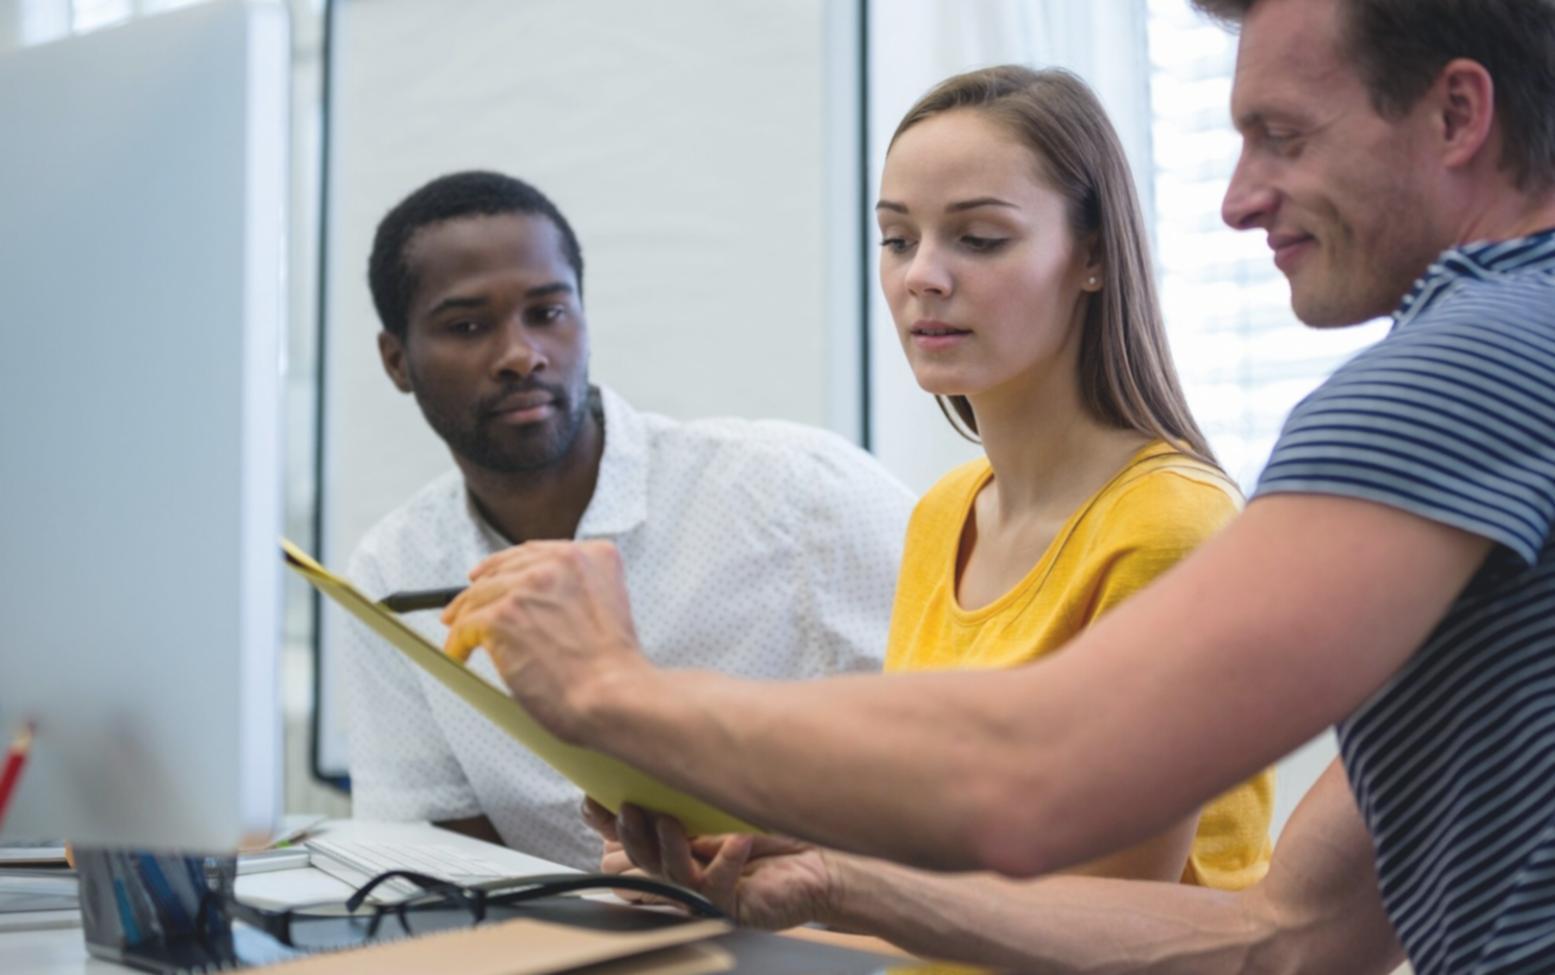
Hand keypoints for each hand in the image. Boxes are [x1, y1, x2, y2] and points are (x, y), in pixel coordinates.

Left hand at [441, 540, 647, 741]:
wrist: (613, 695)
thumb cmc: (615, 670)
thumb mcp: (609, 607)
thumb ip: (577, 593)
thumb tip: (539, 605)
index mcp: (591, 557)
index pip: (534, 553)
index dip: (506, 566)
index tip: (490, 575)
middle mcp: (559, 563)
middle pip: (502, 570)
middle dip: (480, 589)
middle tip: (464, 606)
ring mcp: (527, 588)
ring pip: (479, 596)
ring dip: (464, 617)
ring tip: (456, 632)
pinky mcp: (502, 616)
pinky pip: (467, 625)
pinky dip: (458, 642)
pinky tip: (458, 653)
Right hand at [584, 797, 834, 929]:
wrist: (826, 859)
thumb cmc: (781, 823)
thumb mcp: (732, 790)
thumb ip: (697, 774)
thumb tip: (670, 722)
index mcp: (678, 839)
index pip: (631, 832)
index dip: (608, 820)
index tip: (594, 797)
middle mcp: (686, 867)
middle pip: (642, 857)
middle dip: (630, 833)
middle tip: (627, 807)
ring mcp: (707, 891)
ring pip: (671, 874)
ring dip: (667, 846)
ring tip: (669, 820)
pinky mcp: (733, 906)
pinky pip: (718, 886)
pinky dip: (726, 859)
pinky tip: (736, 840)